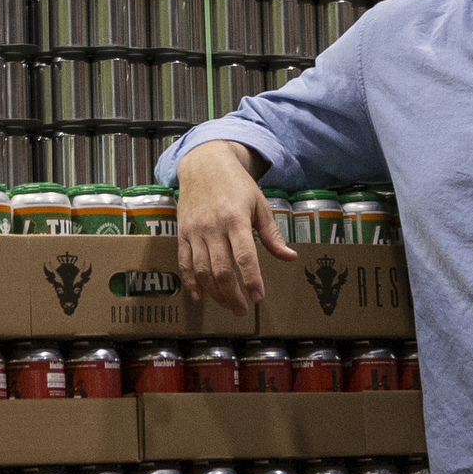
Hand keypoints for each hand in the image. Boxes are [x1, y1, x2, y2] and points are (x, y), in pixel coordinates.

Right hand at [173, 140, 295, 312]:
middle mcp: (213, 228)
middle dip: (232, 294)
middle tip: (243, 309)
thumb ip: (271, 234)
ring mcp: (195, 232)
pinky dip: (190, 282)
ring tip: (228, 305)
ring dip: (214, 293)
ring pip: (202, 270)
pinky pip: (184, 262)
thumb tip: (289, 257)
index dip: (252, 280)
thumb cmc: (236, 184)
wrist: (203, 164)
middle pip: (221, 269)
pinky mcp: (183, 233)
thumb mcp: (259, 204)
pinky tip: (198, 296)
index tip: (258, 297)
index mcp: (236, 219)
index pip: (244, 256)